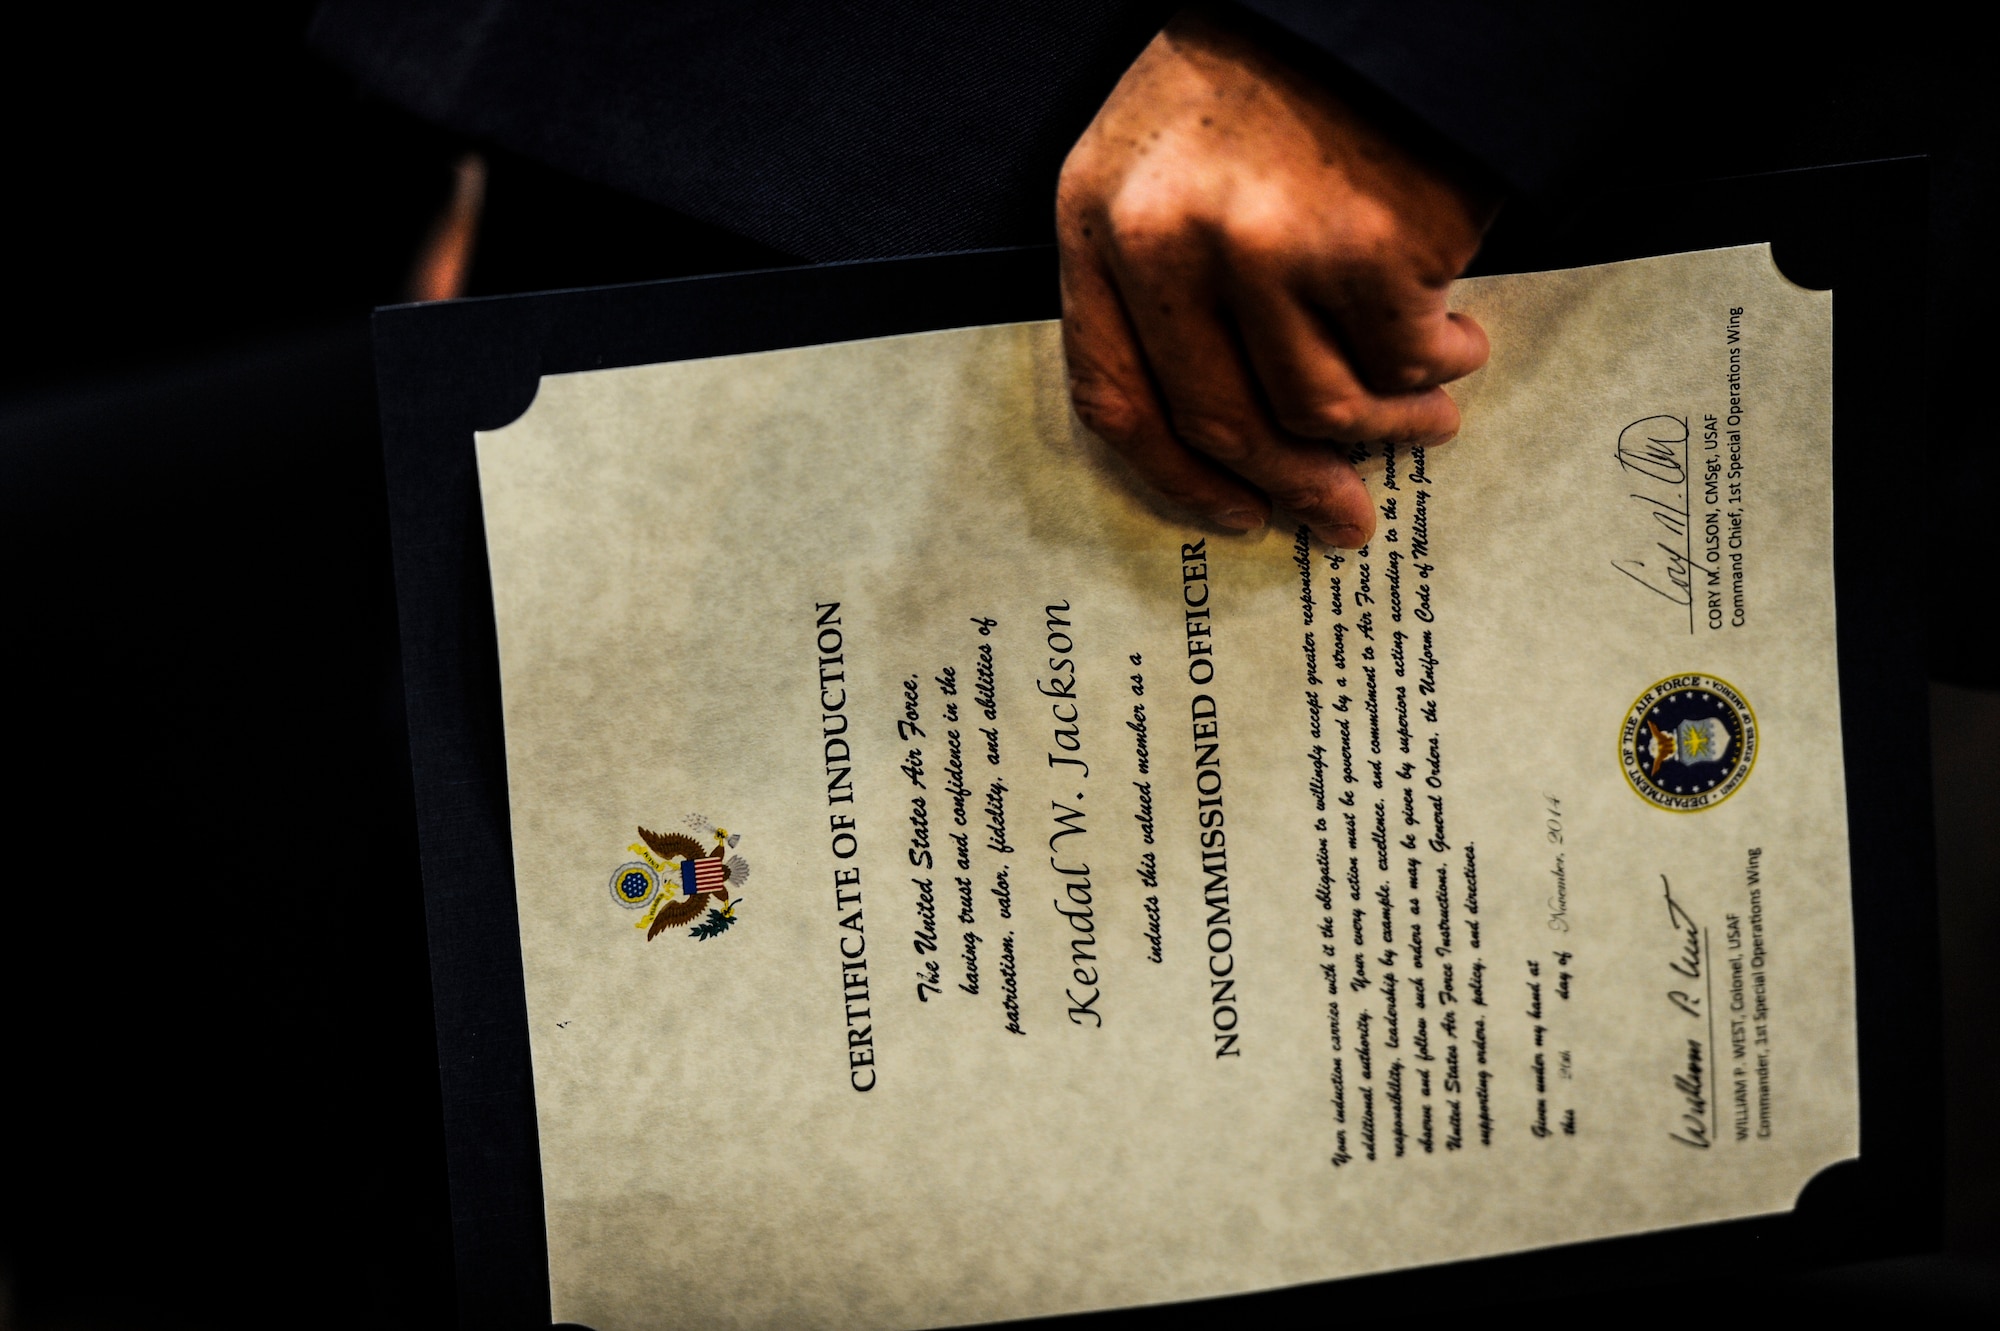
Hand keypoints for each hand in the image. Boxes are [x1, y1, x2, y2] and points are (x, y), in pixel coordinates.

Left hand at [1057, 8, 1496, 545]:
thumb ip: (1165, 285)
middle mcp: (1165, 240)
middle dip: (1295, 486)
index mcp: (1095, 219)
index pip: (1114, 394)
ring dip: (1388, 431)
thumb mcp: (1166, 161)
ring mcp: (1263, 247)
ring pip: (1322, 408)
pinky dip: (1439, 367)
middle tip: (1343, 515)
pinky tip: (1458, 344)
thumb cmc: (1270, 76)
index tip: (1233, 509)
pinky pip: (1401, 359)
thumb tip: (1228, 436)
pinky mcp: (1361, 246)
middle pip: (1223, 419)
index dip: (1177, 476)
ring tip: (1429, 418)